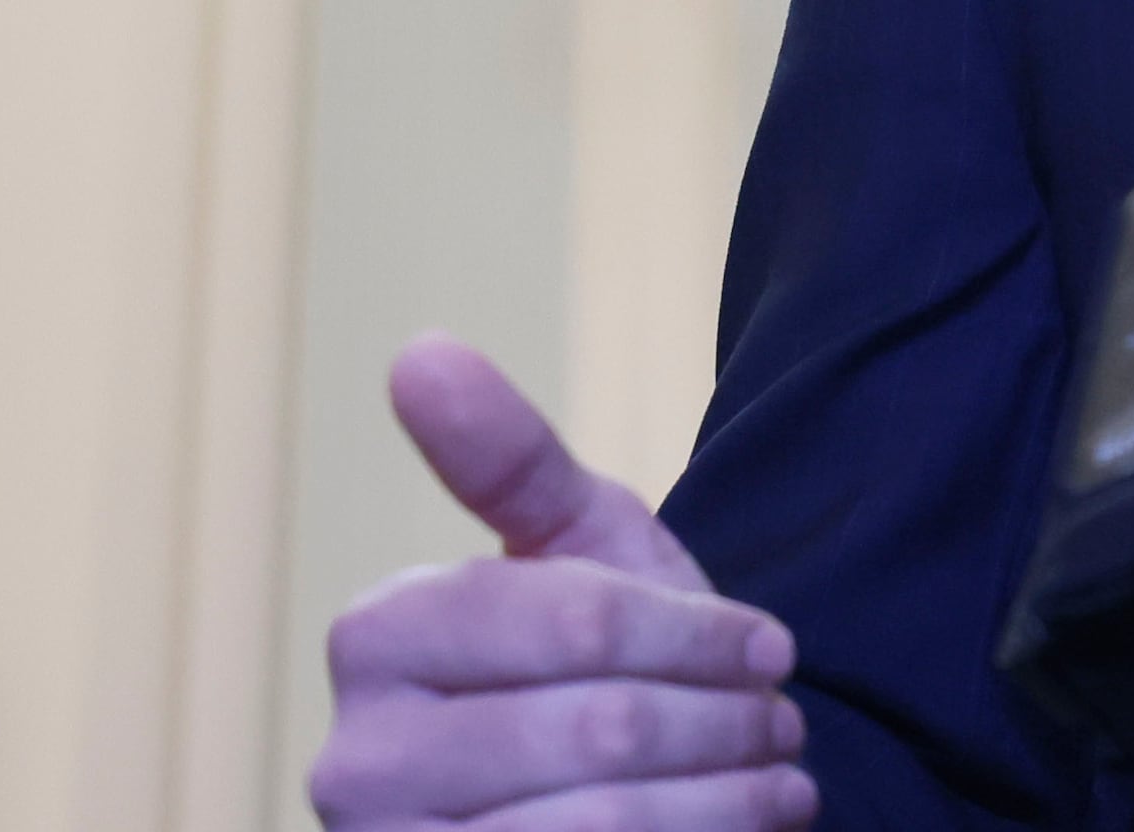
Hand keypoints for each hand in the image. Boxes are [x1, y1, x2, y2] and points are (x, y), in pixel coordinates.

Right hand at [310, 338, 816, 829]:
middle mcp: (352, 759)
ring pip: (601, 824)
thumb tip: (421, 350)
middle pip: (600, 726)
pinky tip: (742, 830)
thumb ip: (511, 458)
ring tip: (777, 779)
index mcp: (377, 635)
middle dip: (722, 721)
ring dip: (723, 799)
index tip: (773, 645)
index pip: (577, 619)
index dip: (698, 632)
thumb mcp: (576, 548)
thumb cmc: (598, 664)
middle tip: (781, 721)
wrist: (608, 802)